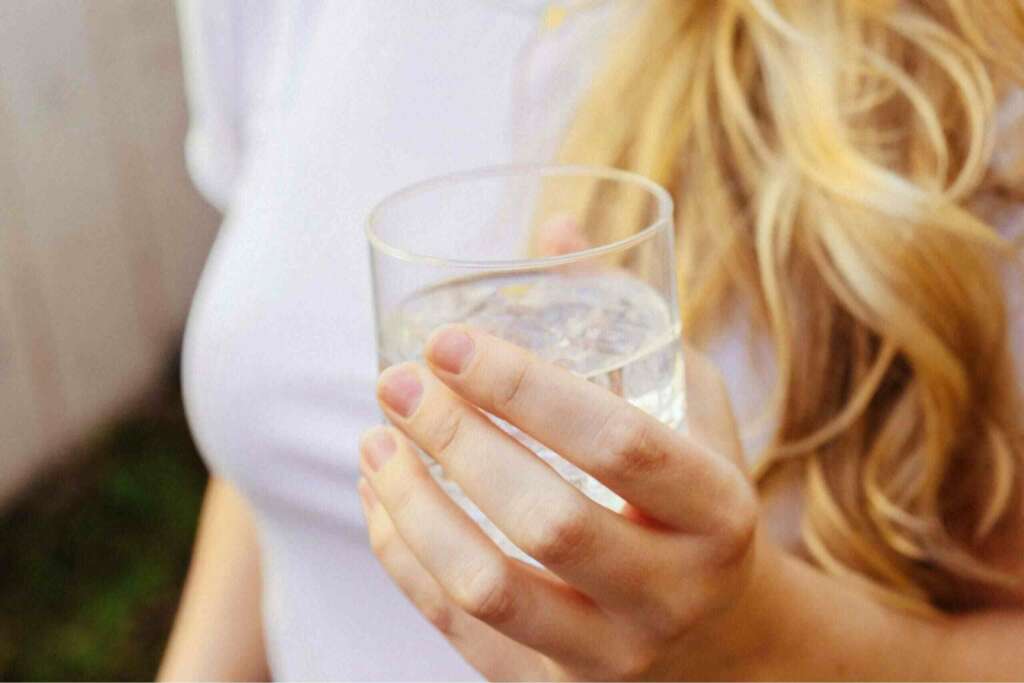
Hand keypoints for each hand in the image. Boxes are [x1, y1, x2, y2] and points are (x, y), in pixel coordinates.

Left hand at [357, 326, 769, 680]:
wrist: (729, 645)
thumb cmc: (701, 505)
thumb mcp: (692, 410)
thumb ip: (627, 321)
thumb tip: (554, 226)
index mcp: (718, 513)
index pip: (621, 446)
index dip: (527, 389)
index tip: (449, 340)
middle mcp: (670, 592)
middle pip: (548, 520)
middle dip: (455, 441)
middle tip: (396, 383)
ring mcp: (612, 655)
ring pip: (491, 589)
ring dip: (413, 508)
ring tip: (372, 441)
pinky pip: (463, 631)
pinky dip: (405, 560)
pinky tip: (378, 500)